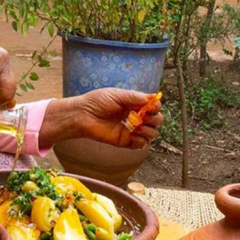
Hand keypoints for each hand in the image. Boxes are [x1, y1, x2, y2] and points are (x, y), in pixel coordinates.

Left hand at [41, 89, 163, 148]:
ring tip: (138, 127)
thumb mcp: (116, 95)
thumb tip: (152, 97)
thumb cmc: (97, 102)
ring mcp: (131, 129)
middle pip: (156, 120)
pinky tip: (133, 135)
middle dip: (155, 119)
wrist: (83, 115)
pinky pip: (141, 144)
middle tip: (145, 117)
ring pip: (152, 133)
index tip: (151, 107)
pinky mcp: (125, 141)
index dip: (156, 107)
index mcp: (135, 104)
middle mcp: (136, 116)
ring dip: (150, 130)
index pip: (154, 106)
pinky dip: (141, 141)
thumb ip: (134, 97)